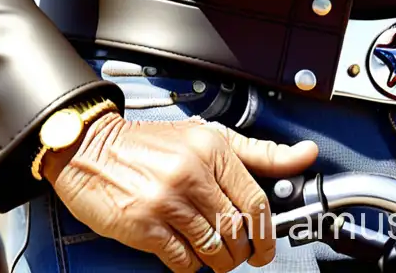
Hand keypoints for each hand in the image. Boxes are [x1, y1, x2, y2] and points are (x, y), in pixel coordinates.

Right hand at [43, 108, 318, 270]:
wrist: (90, 148)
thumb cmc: (150, 144)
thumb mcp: (207, 136)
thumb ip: (258, 152)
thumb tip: (305, 155)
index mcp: (212, 148)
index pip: (257, 201)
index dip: (266, 233)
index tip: (265, 245)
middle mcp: (192, 172)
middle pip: (238, 231)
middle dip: (241, 251)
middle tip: (235, 252)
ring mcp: (168, 200)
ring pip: (215, 251)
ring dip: (217, 262)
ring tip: (209, 253)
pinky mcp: (145, 225)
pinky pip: (184, 262)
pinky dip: (190, 265)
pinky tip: (183, 251)